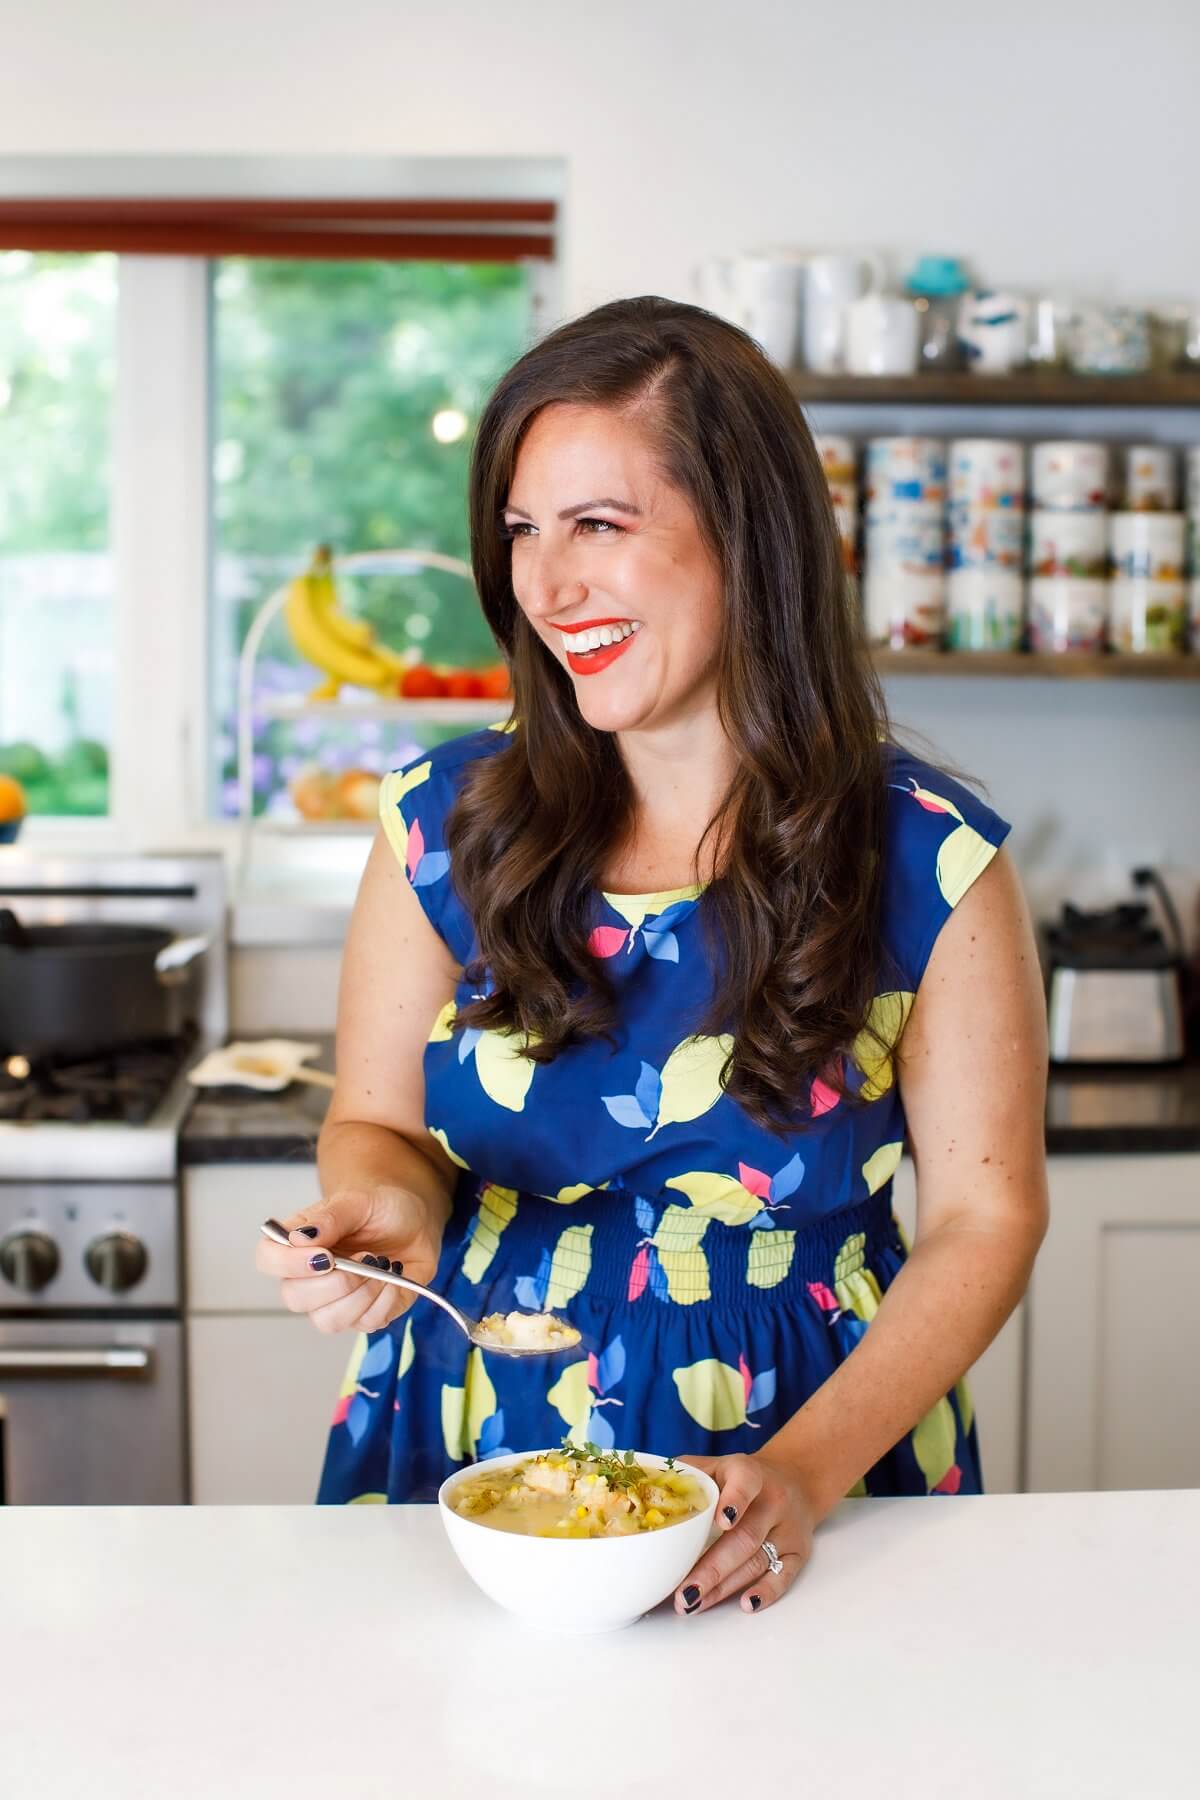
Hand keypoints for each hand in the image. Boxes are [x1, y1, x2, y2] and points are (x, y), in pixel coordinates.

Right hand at [254, 1185, 443, 1334]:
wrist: (414, 1224)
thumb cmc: (380, 1210)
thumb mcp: (359, 1201)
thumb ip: (330, 1217)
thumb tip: (298, 1238)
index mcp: (298, 1243)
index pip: (268, 1260)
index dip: (288, 1264)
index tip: (326, 1255)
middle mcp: (309, 1277)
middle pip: (294, 1298)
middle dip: (336, 1282)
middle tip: (365, 1256)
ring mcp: (334, 1301)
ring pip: (328, 1321)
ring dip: (361, 1294)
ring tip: (381, 1266)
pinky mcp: (362, 1316)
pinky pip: (365, 1324)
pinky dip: (385, 1300)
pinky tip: (394, 1276)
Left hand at [672, 1452, 818, 1615]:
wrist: (795, 1479)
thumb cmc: (742, 1477)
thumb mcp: (717, 1464)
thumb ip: (686, 1474)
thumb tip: (644, 1490)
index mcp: (750, 1473)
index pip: (745, 1484)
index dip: (734, 1501)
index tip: (720, 1522)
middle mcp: (774, 1500)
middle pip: (744, 1537)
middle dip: (712, 1568)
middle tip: (684, 1592)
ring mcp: (788, 1528)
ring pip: (757, 1561)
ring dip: (725, 1587)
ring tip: (693, 1603)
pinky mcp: (799, 1552)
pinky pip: (785, 1576)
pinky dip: (766, 1592)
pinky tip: (745, 1604)